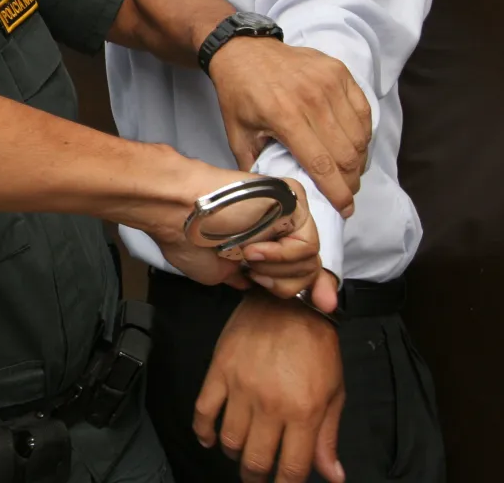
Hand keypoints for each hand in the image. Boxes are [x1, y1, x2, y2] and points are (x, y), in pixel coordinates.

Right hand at [143, 165, 335, 310]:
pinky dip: (280, 256)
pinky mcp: (293, 198)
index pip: (304, 267)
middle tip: (254, 274)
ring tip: (248, 256)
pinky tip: (254, 249)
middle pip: (310, 268)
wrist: (179, 211)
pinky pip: (307, 243)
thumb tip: (255, 286)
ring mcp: (288, 212)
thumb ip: (248, 278)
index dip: (316, 288)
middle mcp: (280, 226)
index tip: (324, 305)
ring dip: (276, 268)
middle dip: (281, 283)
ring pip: (311, 259)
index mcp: (266, 242)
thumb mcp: (219, 272)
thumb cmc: (189, 239)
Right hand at [194, 292, 345, 482]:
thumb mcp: (334, 392)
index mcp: (303, 412)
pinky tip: (209, 439)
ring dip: (233, 455)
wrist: (290, 303)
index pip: (291, 468)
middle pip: (255, 460)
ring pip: (229, 440)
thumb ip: (328, 436)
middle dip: (255, 477)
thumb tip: (332, 475)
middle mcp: (271, 404)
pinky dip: (203, 431)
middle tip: (256, 477)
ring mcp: (241, 388)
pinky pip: (203, 410)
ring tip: (240, 454)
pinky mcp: (220, 371)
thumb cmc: (317, 347)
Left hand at [209, 38, 370, 217]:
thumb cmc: (239, 94)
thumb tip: (272, 197)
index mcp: (284, 116)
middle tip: (346, 193)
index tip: (345, 209)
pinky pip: (363, 111)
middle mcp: (312, 99)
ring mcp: (329, 82)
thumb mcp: (237, 134)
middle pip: (346, 153)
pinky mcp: (339, 72)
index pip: (322, 164)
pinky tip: (353, 146)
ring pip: (358, 135)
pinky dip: (362, 134)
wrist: (244, 50)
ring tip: (349, 173)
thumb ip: (255, 167)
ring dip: (358, 160)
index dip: (338, 192)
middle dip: (350, 181)